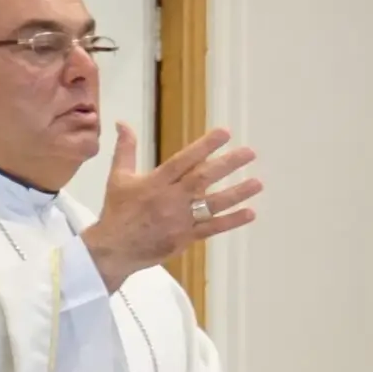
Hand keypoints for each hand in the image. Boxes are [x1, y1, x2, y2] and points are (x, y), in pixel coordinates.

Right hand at [82, 125, 261, 292]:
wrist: (114, 248)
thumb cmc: (117, 210)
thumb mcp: (118, 177)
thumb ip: (126, 149)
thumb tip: (123, 123)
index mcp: (155, 181)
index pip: (184, 160)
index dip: (204, 146)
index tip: (225, 133)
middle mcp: (170, 198)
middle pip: (202, 178)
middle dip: (228, 164)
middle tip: (250, 153)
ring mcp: (180, 218)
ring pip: (212, 204)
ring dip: (237, 193)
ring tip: (258, 183)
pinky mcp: (186, 237)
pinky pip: (212, 228)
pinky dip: (231, 221)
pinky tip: (250, 213)